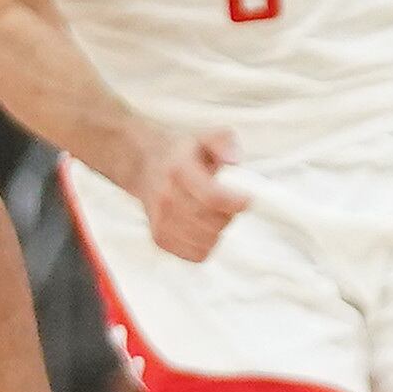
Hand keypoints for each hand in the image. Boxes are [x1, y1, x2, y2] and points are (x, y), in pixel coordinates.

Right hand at [131, 126, 254, 262]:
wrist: (144, 165)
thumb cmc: (183, 153)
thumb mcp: (205, 137)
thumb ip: (225, 141)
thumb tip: (235, 159)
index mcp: (179, 169)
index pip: (211, 197)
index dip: (235, 202)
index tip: (248, 199)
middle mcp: (166, 196)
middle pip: (212, 222)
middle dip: (229, 215)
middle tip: (229, 203)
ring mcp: (160, 220)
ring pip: (206, 241)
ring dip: (218, 231)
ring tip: (215, 214)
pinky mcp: (159, 238)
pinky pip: (195, 255)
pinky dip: (206, 245)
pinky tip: (204, 228)